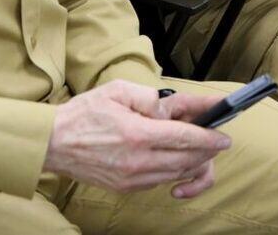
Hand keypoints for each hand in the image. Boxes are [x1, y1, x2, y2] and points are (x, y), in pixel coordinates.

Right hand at [43, 80, 231, 198]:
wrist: (52, 144)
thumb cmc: (85, 112)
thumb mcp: (118, 91)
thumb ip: (151, 98)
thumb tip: (177, 106)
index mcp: (138, 134)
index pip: (186, 137)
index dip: (209, 136)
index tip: (225, 134)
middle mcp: (138, 161)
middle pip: (186, 160)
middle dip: (207, 150)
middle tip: (217, 140)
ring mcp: (132, 178)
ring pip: (176, 174)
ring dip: (193, 162)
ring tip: (200, 148)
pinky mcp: (125, 187)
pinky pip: (159, 181)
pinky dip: (173, 171)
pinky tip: (175, 158)